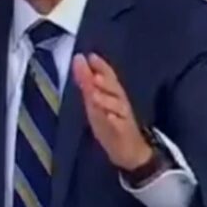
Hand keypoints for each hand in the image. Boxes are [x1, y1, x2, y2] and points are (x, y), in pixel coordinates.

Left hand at [72, 53, 152, 171]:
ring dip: (106, 99)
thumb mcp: (94, 102)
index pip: (108, 77)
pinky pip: (120, 126)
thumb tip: (78, 60)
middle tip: (94, 75)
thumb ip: (87, 82)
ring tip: (95, 94)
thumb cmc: (109, 122)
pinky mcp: (124, 133)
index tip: (90, 56)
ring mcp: (123, 118)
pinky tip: (109, 116)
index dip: (101, 66)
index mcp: (111, 94)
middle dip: (105, 81)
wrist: (128, 150)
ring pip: (117, 106)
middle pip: (114, 89)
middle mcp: (119, 102)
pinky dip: (115, 121)